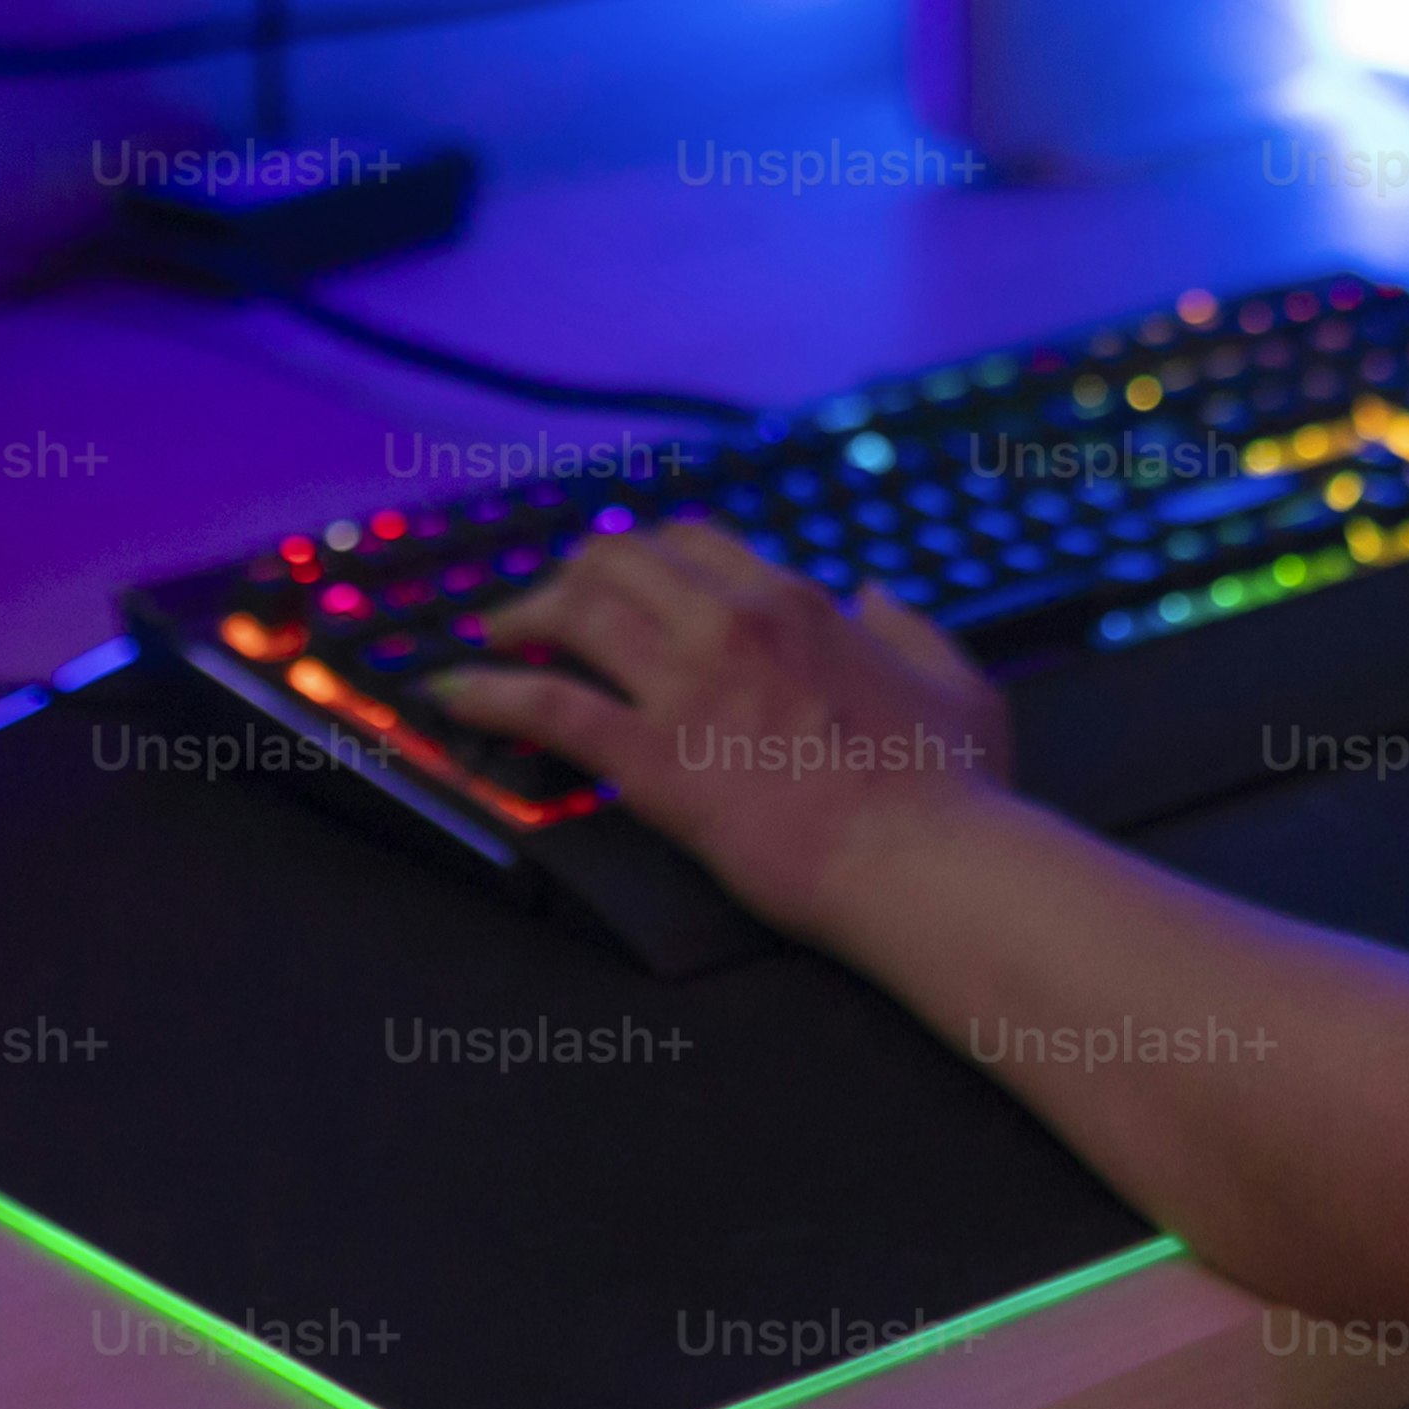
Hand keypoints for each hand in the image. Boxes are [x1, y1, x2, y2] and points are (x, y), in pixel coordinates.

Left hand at [427, 520, 1012, 947]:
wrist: (924, 863)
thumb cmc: (951, 788)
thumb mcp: (957, 680)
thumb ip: (910, 625)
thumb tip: (873, 592)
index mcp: (796, 602)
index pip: (694, 544)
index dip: (645, 553)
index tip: (621, 573)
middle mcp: (732, 623)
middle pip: (619, 562)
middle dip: (573, 572)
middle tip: (543, 601)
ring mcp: (687, 686)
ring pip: (576, 612)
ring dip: (521, 614)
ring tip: (492, 633)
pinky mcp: (652, 758)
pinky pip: (546, 704)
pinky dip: (487, 692)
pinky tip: (451, 693)